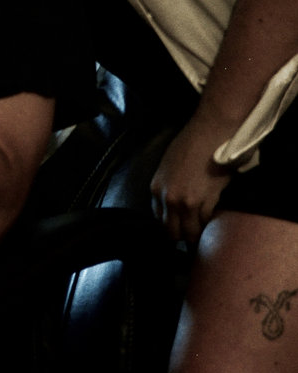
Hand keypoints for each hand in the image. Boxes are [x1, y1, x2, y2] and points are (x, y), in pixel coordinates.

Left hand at [150, 113, 232, 243]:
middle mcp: (168, 199)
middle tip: (193, 238)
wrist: (209, 134)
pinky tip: (215, 224)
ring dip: (198, 235)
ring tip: (205, 236)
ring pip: (191, 233)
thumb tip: (175, 206)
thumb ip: (168, 188)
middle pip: (172, 232)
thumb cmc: (190, 145)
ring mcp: (186, 203)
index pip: (159, 219)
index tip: (180, 230)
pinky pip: (206, 223)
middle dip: (183, 236)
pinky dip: (211, 225)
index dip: (171, 226)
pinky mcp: (205, 202)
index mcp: (156, 188)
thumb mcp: (168, 167)